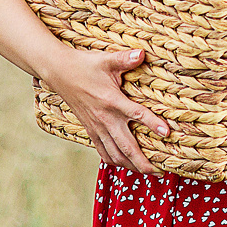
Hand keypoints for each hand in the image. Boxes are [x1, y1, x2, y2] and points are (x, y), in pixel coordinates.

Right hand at [39, 47, 169, 175]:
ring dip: (131, 166)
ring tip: (146, 173)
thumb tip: (142, 53)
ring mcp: (96, 127)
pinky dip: (114, 161)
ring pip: (115, 154)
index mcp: (112, 101)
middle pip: (126, 147)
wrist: (58, 73)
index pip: (137, 114)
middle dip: (143, 162)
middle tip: (160, 172)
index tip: (167, 133)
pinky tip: (124, 165)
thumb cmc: (84, 65)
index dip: (153, 124)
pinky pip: (103, 151)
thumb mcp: (106, 60)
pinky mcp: (90, 130)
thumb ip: (125, 58)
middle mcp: (105, 119)